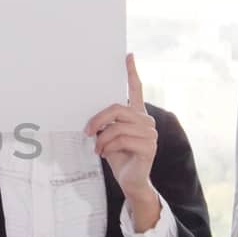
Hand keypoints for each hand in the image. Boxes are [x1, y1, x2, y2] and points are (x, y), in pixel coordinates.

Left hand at [86, 55, 160, 227]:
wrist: (130, 180)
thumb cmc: (118, 156)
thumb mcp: (108, 136)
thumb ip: (105, 123)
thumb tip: (90, 116)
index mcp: (137, 115)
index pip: (136, 89)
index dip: (131, 72)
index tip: (127, 56)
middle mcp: (146, 121)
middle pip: (118, 108)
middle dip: (98, 119)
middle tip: (87, 132)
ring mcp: (150, 133)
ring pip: (117, 126)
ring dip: (101, 139)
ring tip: (97, 148)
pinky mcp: (149, 146)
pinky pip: (121, 139)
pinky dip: (107, 147)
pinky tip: (104, 153)